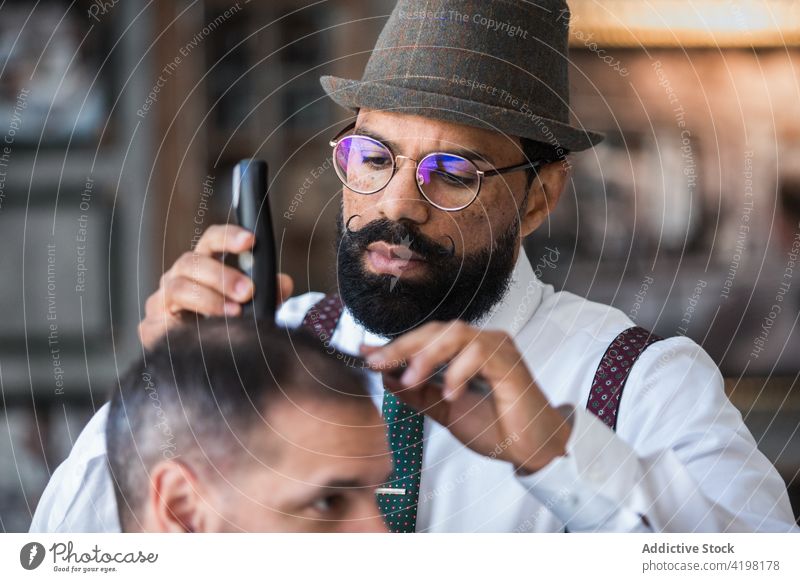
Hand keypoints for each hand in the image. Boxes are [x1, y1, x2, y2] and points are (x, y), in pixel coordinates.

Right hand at [138, 224, 293, 349]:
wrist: (200, 360)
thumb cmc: (226, 325)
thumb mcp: (253, 309)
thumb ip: (269, 294)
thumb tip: (284, 283)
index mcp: (203, 265)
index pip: (211, 240)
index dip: (228, 237)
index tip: (250, 241)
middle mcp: (178, 277)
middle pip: (192, 262)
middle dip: (222, 275)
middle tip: (248, 292)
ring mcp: (161, 301)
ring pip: (179, 288)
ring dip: (209, 300)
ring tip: (234, 314)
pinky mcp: (151, 327)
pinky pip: (163, 322)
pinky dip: (186, 327)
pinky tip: (204, 335)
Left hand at [361, 321, 571, 473]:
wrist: (530, 447)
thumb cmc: (493, 426)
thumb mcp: (443, 409)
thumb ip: (416, 392)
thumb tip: (385, 376)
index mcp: (463, 350)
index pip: (424, 337)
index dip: (395, 344)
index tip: (365, 355)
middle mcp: (480, 342)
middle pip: (435, 330)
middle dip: (403, 346)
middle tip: (378, 362)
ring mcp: (497, 348)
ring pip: (456, 334)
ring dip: (428, 356)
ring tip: (410, 380)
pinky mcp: (510, 364)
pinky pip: (480, 355)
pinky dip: (459, 372)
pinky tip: (450, 395)